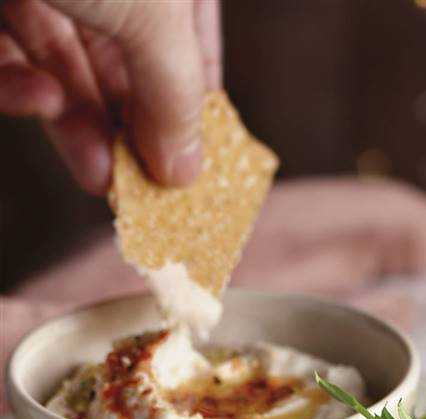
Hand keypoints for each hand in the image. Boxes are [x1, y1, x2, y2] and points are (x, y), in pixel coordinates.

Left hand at [0, 0, 220, 192]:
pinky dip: (17, 84)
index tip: (191, 165)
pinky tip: (37, 102)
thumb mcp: (153, 14)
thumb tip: (185, 172)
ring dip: (75, 122)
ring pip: (63, 62)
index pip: (195, 40)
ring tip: (94, 171)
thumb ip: (173, 94)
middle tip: (136, 183)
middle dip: (129, 129)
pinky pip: (5, 47)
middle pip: (126, 61)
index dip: (195, 106)